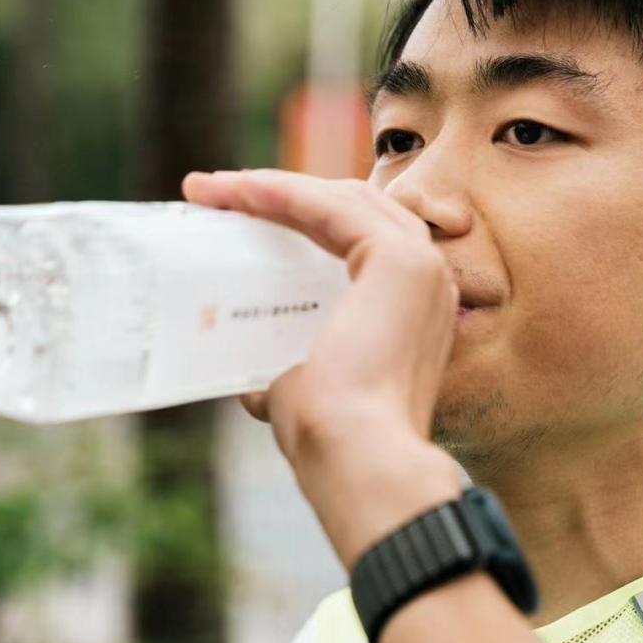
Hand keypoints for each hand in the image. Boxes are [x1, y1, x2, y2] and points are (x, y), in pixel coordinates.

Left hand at [182, 168, 462, 567]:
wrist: (356, 456)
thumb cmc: (331, 439)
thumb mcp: (305, 390)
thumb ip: (289, 375)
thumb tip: (253, 386)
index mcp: (414, 312)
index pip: (357, 240)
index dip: (299, 220)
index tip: (236, 217)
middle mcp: (429, 283)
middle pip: (351, 209)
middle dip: (281, 195)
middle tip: (214, 195)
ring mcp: (422, 266)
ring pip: (341, 199)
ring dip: (273, 187)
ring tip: (212, 190)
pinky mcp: (400, 259)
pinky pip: (329, 206)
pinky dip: (280, 193)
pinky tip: (236, 192)